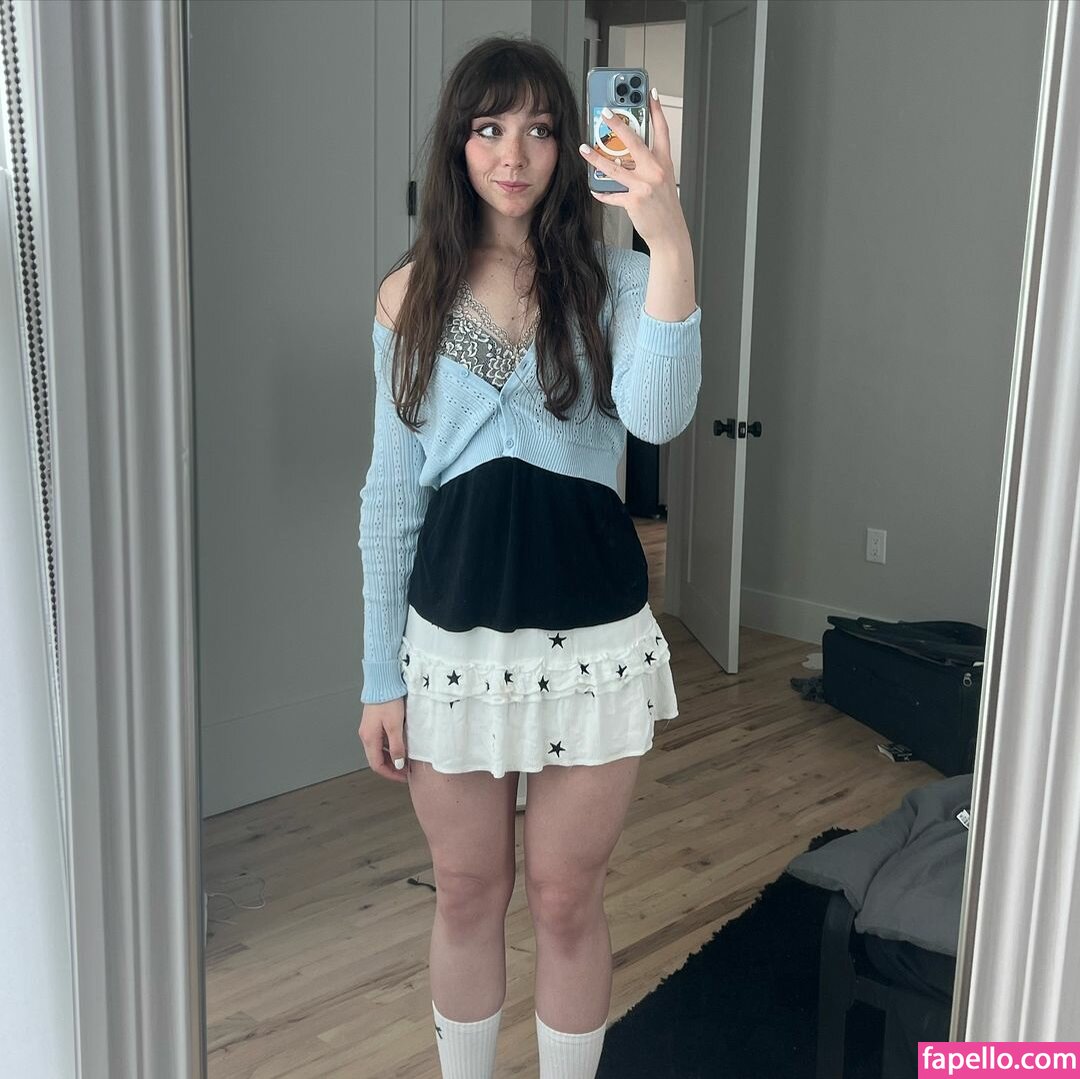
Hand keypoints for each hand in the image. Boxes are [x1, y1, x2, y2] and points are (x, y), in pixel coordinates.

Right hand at [359, 698, 409, 783]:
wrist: (383, 682)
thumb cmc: (388, 701)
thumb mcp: (395, 726)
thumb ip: (396, 747)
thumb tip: (398, 764)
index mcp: (369, 738)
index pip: (377, 765)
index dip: (391, 774)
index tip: (403, 777)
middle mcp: (366, 735)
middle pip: (376, 759)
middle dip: (391, 768)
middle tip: (405, 771)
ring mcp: (368, 729)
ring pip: (378, 751)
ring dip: (390, 758)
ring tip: (405, 759)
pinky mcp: (373, 723)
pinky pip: (380, 741)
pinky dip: (389, 747)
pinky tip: (399, 745)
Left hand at [578, 89, 691, 251]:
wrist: (670, 234)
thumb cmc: (665, 208)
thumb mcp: (663, 182)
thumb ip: (647, 166)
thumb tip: (624, 157)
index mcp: (664, 163)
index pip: (662, 130)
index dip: (657, 110)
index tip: (650, 92)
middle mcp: (655, 171)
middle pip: (634, 141)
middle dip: (618, 124)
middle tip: (605, 112)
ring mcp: (644, 185)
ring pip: (615, 166)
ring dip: (596, 156)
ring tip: (584, 148)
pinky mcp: (634, 201)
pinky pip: (612, 194)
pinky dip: (602, 192)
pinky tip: (594, 188)